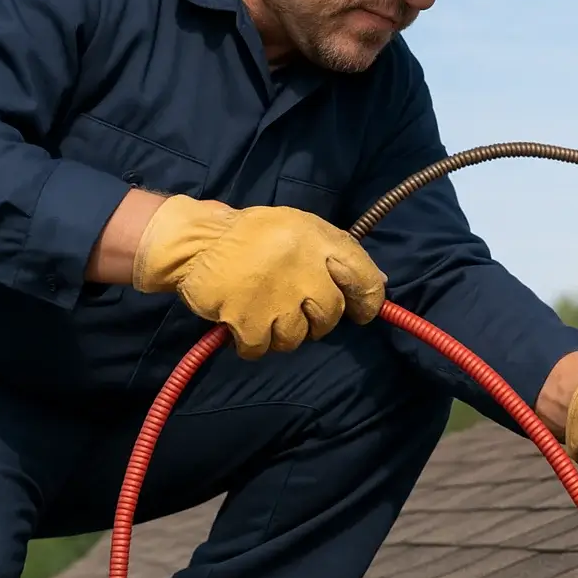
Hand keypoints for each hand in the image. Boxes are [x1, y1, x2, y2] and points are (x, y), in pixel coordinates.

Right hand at [131, 194, 386, 358]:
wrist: (197, 241)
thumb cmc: (254, 235)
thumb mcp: (302, 229)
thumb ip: (340, 253)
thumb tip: (381, 283)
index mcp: (319, 241)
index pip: (363, 277)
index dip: (368, 300)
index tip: (361, 312)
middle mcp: (305, 269)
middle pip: (330, 314)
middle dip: (315, 318)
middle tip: (294, 307)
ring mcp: (278, 297)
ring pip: (297, 337)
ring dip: (281, 332)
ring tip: (264, 311)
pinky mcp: (249, 320)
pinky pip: (263, 348)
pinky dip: (252, 342)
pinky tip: (243, 323)